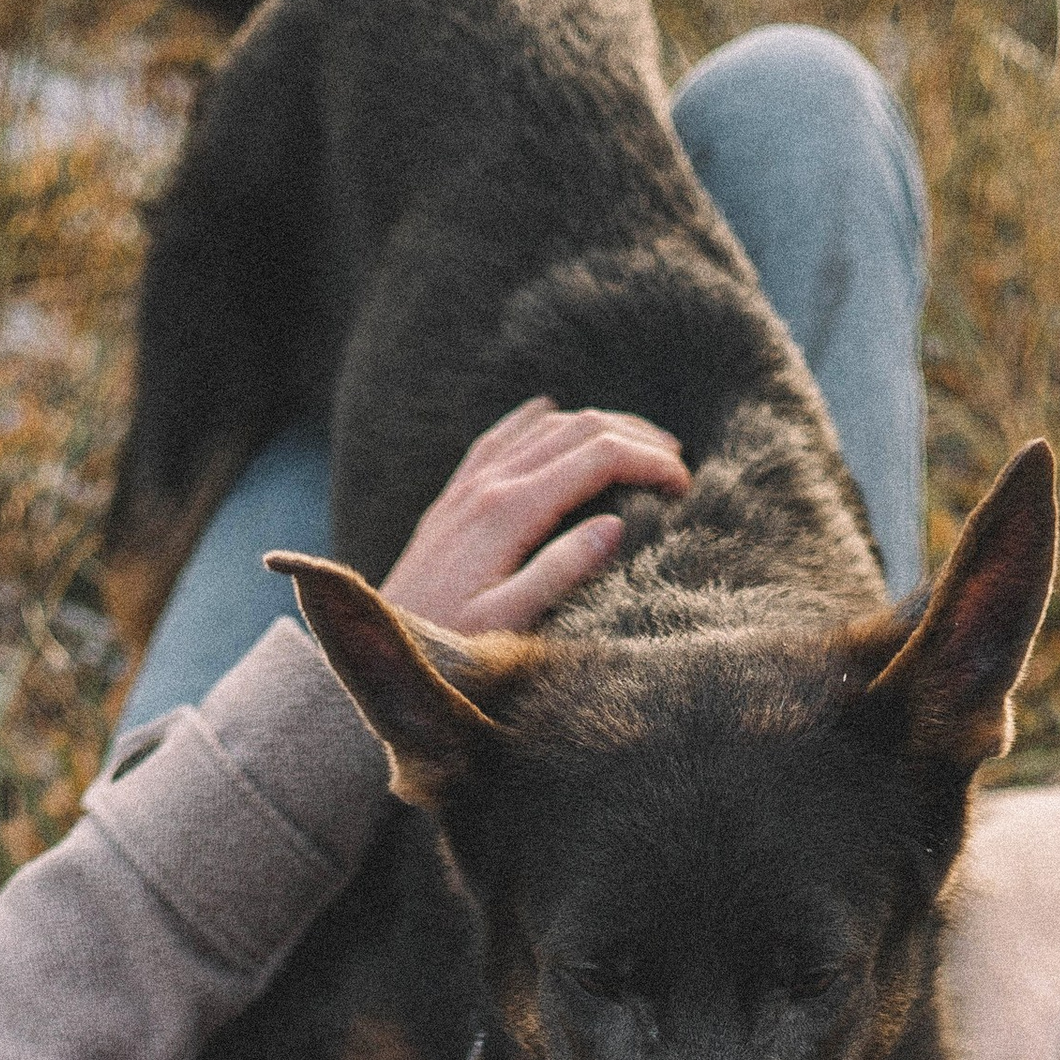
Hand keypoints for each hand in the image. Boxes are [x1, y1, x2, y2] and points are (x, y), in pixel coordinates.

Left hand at [381, 397, 688, 635]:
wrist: (375, 644)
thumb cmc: (444, 644)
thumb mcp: (507, 623)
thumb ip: (560, 572)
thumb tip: (615, 527)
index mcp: (509, 509)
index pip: (597, 457)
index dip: (649, 463)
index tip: (684, 488)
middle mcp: (488, 483)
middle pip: (577, 429)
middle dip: (635, 437)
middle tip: (676, 462)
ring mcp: (468, 484)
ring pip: (545, 426)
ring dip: (598, 426)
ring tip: (638, 446)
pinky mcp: (454, 496)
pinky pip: (501, 436)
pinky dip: (538, 420)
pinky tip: (551, 414)